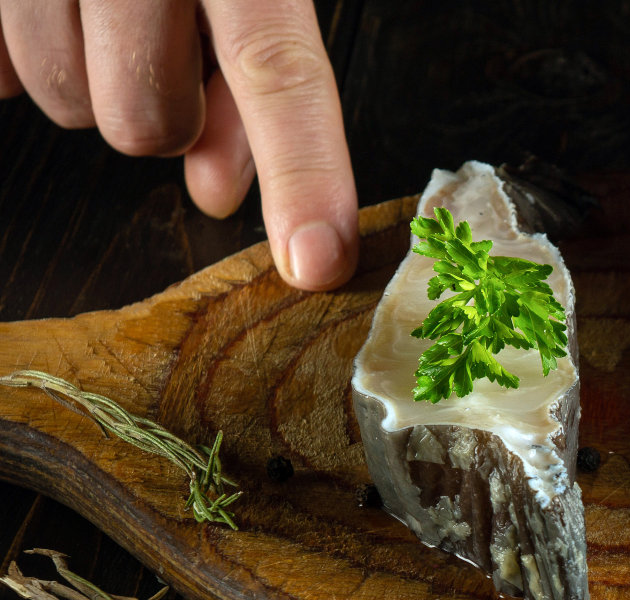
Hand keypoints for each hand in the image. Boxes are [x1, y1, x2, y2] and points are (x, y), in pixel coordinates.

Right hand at [0, 0, 356, 290]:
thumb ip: (253, 67)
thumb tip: (217, 191)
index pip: (279, 67)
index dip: (304, 172)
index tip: (316, 261)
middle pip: (144, 117)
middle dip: (161, 115)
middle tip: (165, 52)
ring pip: (54, 96)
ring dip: (83, 79)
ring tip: (98, 8)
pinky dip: (10, 55)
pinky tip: (41, 5)